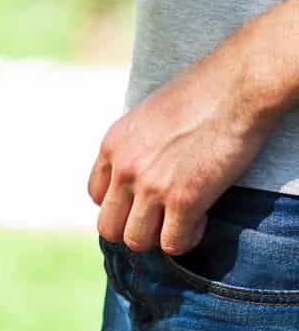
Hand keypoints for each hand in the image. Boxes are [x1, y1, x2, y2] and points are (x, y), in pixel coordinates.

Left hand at [88, 47, 279, 254]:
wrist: (235, 88)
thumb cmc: (201, 93)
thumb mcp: (148, 115)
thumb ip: (137, 144)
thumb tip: (145, 165)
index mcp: (112, 146)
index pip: (95, 195)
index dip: (120, 204)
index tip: (144, 200)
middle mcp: (124, 169)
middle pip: (108, 226)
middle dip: (133, 228)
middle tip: (161, 219)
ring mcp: (151, 186)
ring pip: (135, 240)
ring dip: (158, 238)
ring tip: (182, 221)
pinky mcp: (184, 199)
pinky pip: (172, 243)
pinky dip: (185, 240)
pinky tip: (201, 220)